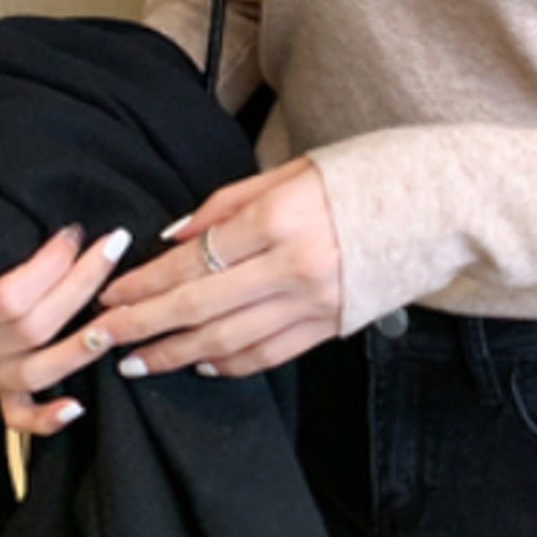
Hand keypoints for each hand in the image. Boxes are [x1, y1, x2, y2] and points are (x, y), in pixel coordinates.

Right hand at [0, 224, 135, 436]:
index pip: (5, 297)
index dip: (48, 266)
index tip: (74, 236)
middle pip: (33, 328)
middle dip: (81, 285)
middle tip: (112, 249)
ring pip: (37, 371)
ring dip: (82, 345)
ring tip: (119, 314)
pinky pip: (20, 416)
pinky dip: (46, 418)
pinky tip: (76, 407)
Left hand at [78, 156, 342, 381]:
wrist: (437, 203)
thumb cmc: (362, 176)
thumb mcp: (291, 171)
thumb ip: (228, 203)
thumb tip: (173, 236)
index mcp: (280, 218)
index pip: (193, 258)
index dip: (145, 281)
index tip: (110, 294)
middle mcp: (293, 266)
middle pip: (199, 305)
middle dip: (141, 325)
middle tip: (100, 338)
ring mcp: (314, 302)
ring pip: (228, 340)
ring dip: (175, 354)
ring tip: (138, 361)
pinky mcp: (332, 325)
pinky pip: (269, 354)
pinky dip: (230, 365)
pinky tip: (202, 365)